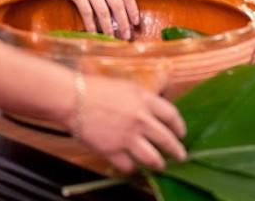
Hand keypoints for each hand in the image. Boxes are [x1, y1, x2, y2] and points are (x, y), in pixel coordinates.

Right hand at [43, 0, 140, 38]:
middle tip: (127, 36)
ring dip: (109, 28)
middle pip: (118, 6)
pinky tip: (94, 33)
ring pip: (103, 12)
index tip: (136, 22)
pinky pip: (87, 12)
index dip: (133, 11)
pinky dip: (91, 25)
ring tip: (112, 38)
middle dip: (124, 23)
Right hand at [72, 75, 186, 173]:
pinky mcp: (112, 151)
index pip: (172, 115)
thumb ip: (142, 98)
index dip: (179, 126)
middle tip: (181, 156)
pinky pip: (128, 166)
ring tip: (160, 166)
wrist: (73, 98)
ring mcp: (127, 137)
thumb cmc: (95, 88)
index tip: (181, 133)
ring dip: (158, 164)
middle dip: (176, 151)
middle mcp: (141, 119)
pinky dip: (132, 169)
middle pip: (167, 139)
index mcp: (145, 100)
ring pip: (152, 158)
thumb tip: (153, 108)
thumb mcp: (126, 86)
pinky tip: (132, 167)